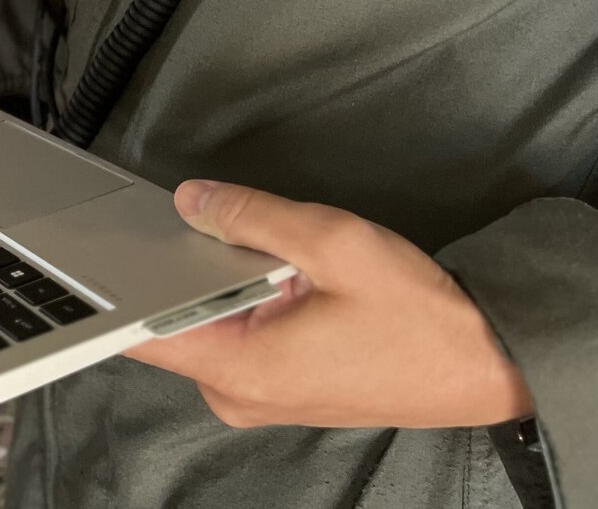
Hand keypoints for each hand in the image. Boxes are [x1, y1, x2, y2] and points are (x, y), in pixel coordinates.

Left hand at [125, 180, 534, 428]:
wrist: (489, 366)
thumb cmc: (421, 317)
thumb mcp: (333, 242)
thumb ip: (251, 216)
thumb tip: (190, 201)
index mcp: (240, 368)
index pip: (143, 330)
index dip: (123, 283)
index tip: (107, 244)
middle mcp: (237, 393)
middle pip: (172, 320)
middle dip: (182, 267)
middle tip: (209, 222)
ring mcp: (257, 396)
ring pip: (205, 323)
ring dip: (218, 282)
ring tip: (259, 249)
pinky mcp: (278, 388)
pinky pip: (235, 336)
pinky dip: (242, 300)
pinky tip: (273, 275)